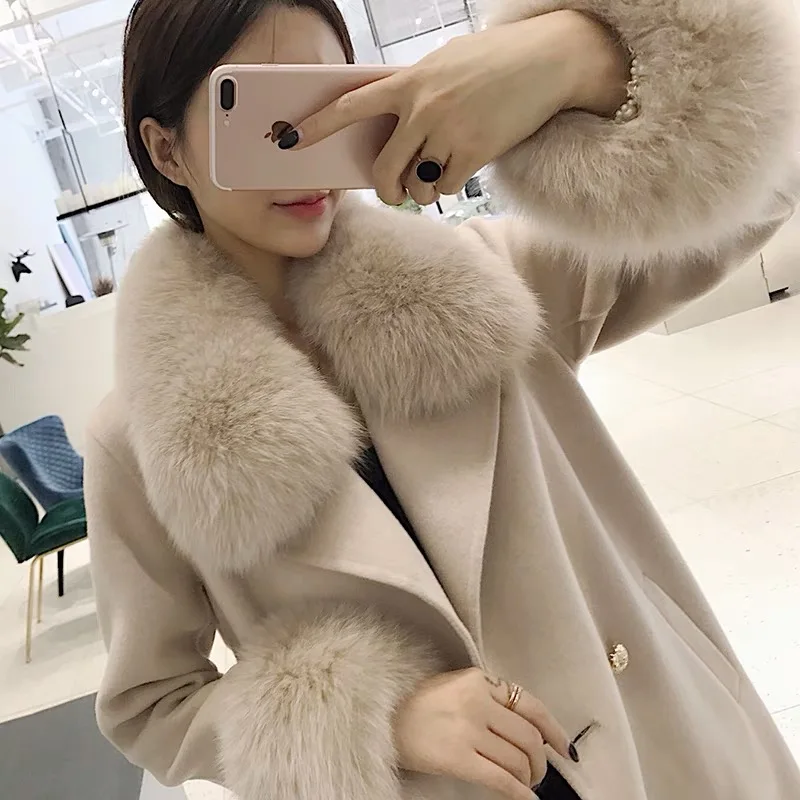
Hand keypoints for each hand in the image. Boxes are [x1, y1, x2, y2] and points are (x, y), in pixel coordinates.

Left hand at [288, 11, 627, 205]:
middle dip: (387, 191)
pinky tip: (465, 166)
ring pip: (416, 187)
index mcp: (408, 81)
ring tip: (440, 174)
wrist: (549, 60)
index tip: (288, 141)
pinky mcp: (474, 153)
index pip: (349, 106)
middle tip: (396, 193)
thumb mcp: (443, 65)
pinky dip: (451, 186)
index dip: (316, 126)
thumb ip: (412, 92)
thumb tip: (387, 122)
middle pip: (383, 171)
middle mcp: (421, 108)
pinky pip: (446, 189)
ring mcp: (447, 132)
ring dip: (424, 191)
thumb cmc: (493, 62)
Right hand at [393, 668, 573, 799]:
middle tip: (537, 774)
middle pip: (528, 736)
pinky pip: (500, 780)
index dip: (554, 729)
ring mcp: (468, 728)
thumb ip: (487, 697)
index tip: (564, 747)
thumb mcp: (454, 686)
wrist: (378, 718)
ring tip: (524, 785)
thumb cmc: (417, 705)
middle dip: (540, 761)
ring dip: (528, 778)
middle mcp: (477, 700)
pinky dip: (519, 794)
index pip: (530, 705)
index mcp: (478, 679)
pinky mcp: (457, 756)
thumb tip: (525, 729)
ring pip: (518, 759)